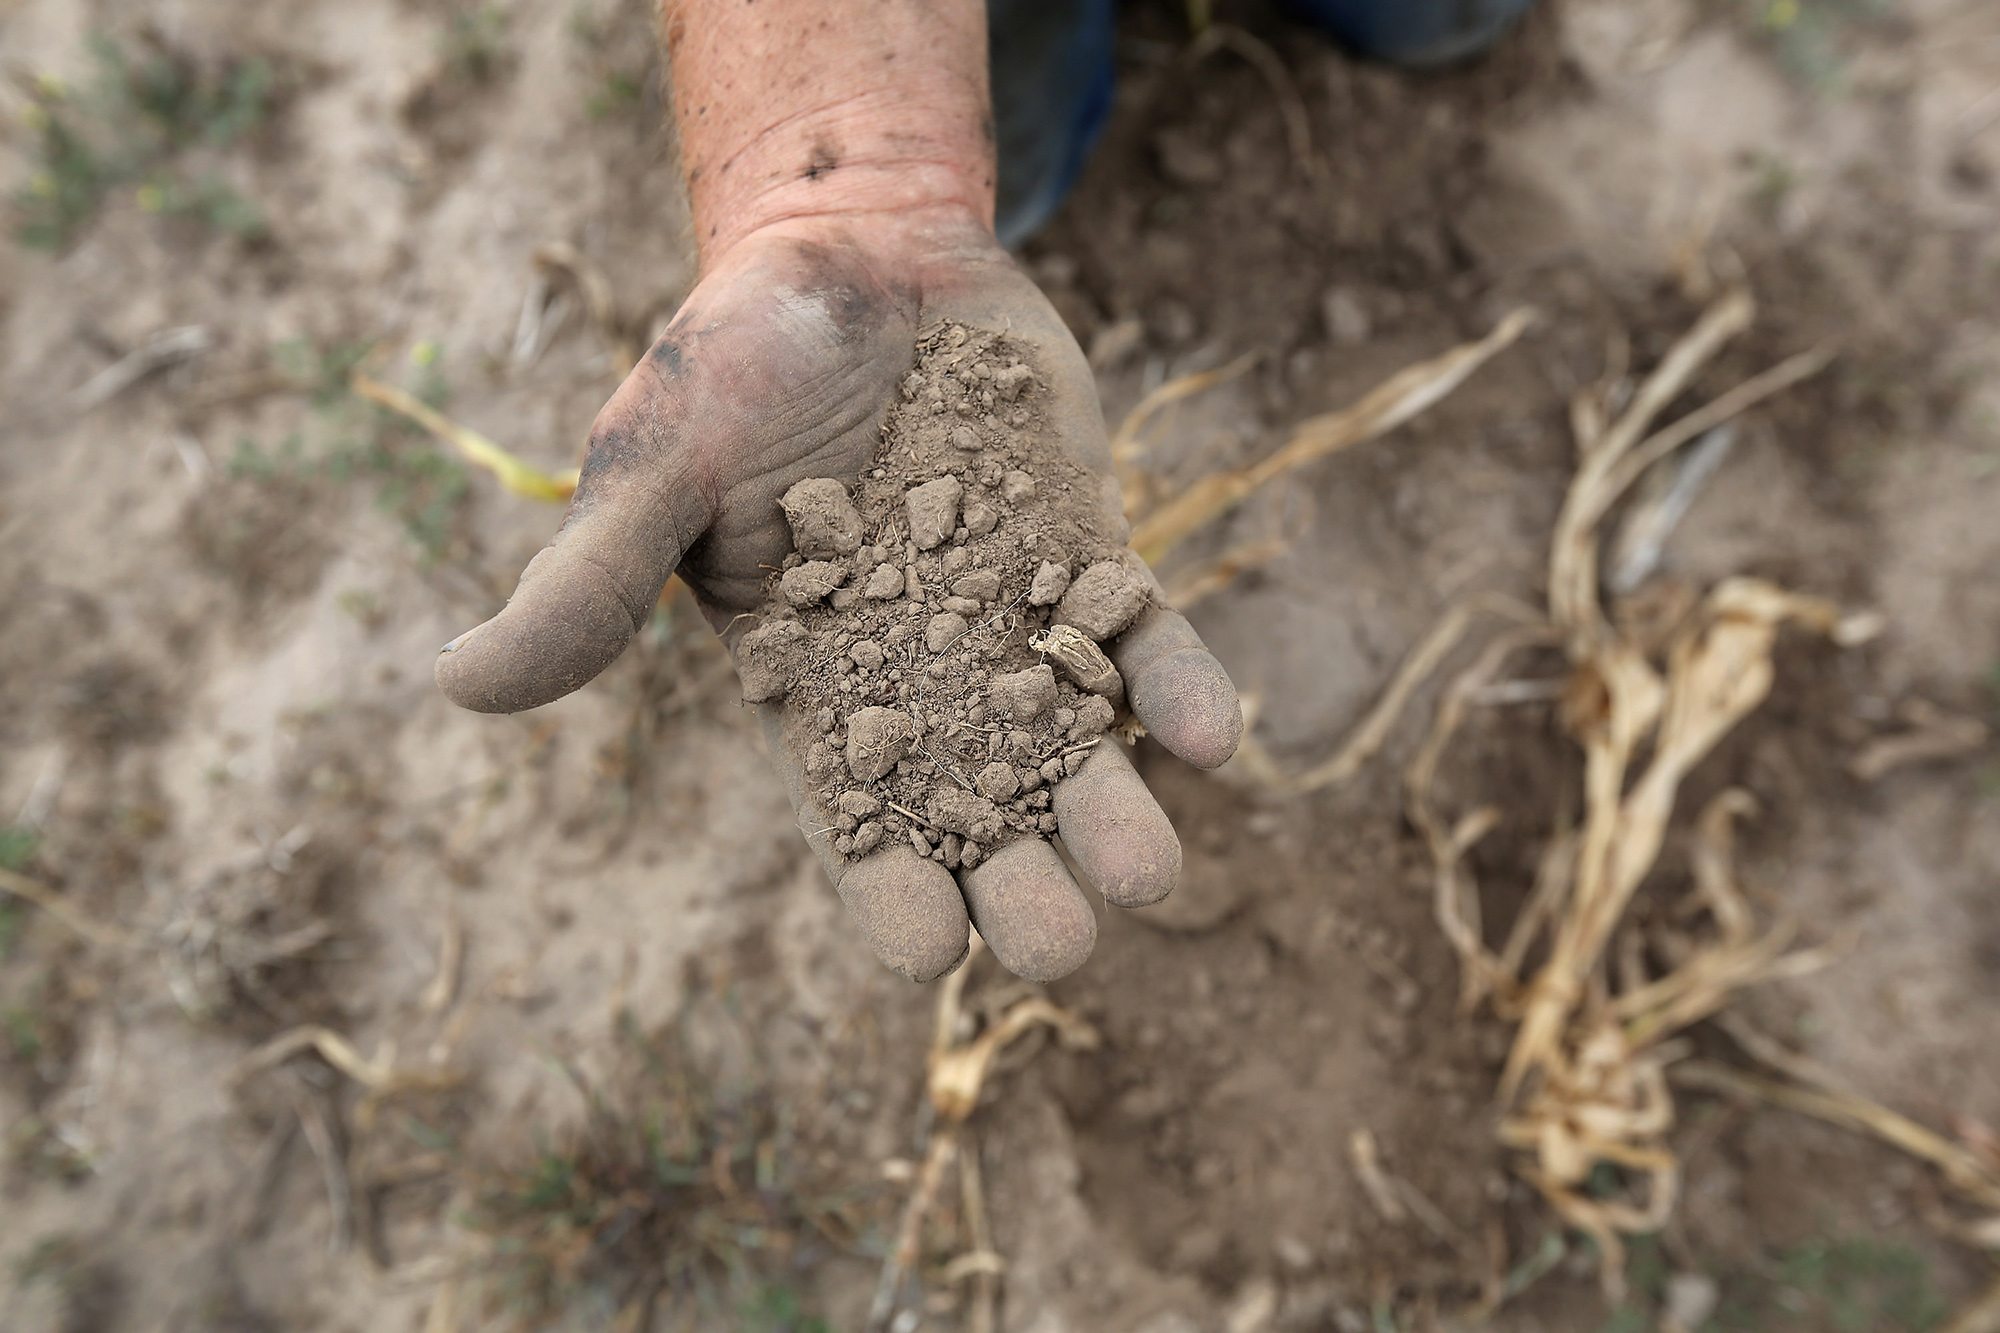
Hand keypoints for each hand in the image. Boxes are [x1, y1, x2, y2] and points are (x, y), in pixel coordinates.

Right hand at [435, 209, 1241, 981]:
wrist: (856, 253)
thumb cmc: (735, 363)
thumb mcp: (653, 463)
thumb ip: (586, 581)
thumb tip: (452, 686)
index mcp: (816, 703)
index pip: (857, 838)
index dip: (891, 902)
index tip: (922, 944)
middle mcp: (926, 693)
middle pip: (982, 830)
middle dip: (1020, 896)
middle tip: (1051, 932)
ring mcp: (1017, 633)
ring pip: (1077, 764)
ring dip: (1117, 823)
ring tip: (1148, 868)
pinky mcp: (1091, 565)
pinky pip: (1144, 648)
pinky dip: (1179, 693)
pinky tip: (1213, 738)